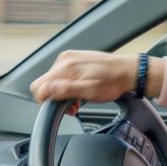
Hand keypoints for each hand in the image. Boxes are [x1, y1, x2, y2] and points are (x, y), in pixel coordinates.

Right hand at [30, 50, 163, 106]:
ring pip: (54, 80)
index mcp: (65, 67)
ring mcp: (70, 58)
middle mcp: (64, 59)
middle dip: (56, 98)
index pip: (38, 85)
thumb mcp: (89, 91)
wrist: (127, 71)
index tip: (58, 107)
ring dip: (64, 93)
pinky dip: (69, 85)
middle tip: (73, 106)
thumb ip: (64, 90)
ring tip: (79, 99)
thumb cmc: (112, 82)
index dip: (45, 100)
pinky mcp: (75, 59)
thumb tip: (44, 90)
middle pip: (46, 84)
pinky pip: (63, 75)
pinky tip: (81, 90)